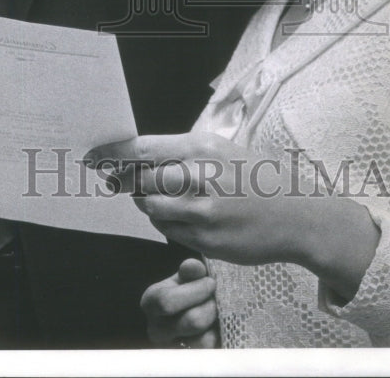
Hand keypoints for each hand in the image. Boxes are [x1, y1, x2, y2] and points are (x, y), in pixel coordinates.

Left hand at [88, 131, 300, 264]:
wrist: (297, 214)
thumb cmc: (256, 177)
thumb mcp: (222, 151)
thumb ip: (183, 155)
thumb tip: (140, 159)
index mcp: (200, 148)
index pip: (142, 148)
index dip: (113, 153)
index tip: (93, 156)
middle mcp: (198, 178)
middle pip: (141, 180)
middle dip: (130, 183)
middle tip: (127, 182)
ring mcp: (202, 212)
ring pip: (151, 208)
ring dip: (149, 205)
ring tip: (165, 200)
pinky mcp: (206, 241)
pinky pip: (168, 231)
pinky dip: (167, 224)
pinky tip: (184, 217)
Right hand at [141, 258, 218, 347]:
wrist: (191, 312)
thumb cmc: (188, 290)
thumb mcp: (186, 277)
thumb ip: (190, 270)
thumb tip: (192, 267)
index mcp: (151, 303)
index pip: (168, 301)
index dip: (196, 290)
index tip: (210, 282)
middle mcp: (155, 330)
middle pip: (192, 321)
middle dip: (211, 306)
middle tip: (215, 298)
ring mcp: (171, 349)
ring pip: (203, 340)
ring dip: (215, 322)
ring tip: (215, 312)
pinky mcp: (188, 361)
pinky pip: (209, 352)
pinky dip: (217, 337)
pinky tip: (214, 327)